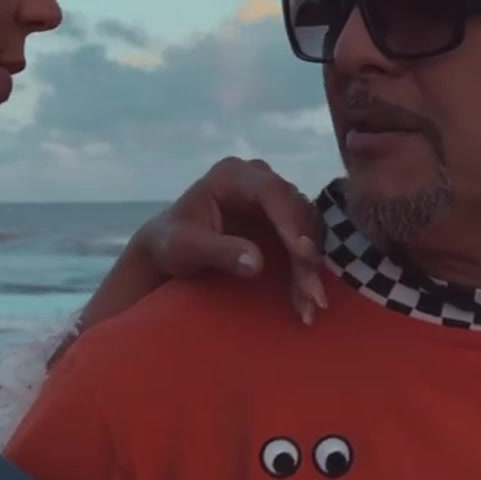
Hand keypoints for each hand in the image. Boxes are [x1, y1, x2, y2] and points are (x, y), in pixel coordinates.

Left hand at [63, 160, 329, 365]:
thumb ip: (218, 251)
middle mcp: (259, 180)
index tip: (303, 254)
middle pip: (296, 212)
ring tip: (310, 304)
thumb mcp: (184, 248)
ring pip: (306, 229)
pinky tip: (306, 299)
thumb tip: (256, 263)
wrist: (168, 250)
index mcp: (232, 175)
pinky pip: (303, 241)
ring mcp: (273, 199)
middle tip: (312, 294)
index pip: (272, 192)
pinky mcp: (281, 220)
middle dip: (306, 255)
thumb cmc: (170, 243)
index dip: (291, 221)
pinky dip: (306, 270)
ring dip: (310, 268)